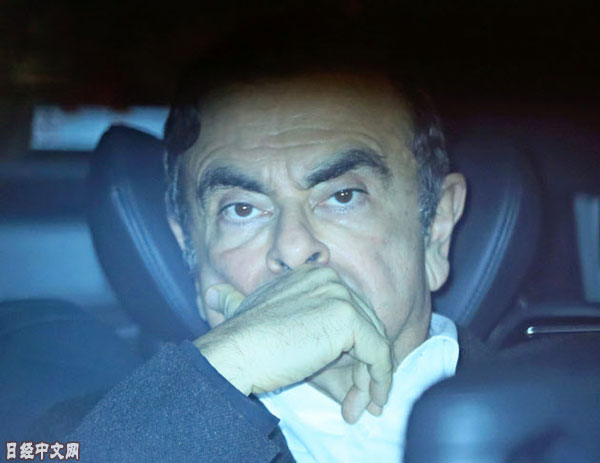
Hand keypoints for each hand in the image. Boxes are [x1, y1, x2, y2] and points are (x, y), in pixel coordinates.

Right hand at [193, 265, 393, 422]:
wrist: (235, 353)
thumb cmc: (244, 343)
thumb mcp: (256, 318)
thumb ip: (259, 312)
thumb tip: (219, 296)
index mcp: (313, 276)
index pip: (350, 313)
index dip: (353, 348)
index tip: (350, 378)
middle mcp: (330, 279)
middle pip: (364, 327)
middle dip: (364, 367)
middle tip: (359, 401)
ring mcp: (340, 296)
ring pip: (373, 342)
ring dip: (368, 380)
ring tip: (357, 409)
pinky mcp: (348, 319)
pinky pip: (378, 353)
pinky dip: (378, 379)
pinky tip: (370, 401)